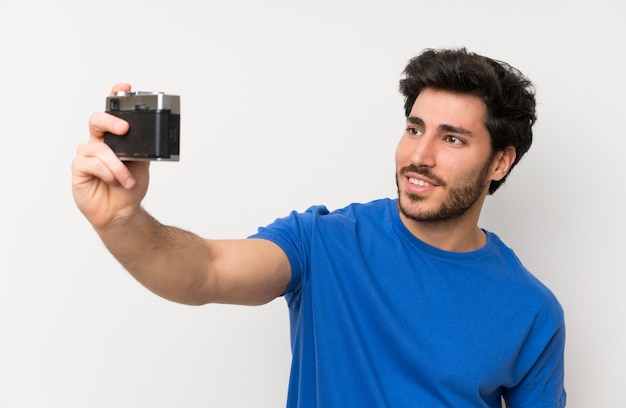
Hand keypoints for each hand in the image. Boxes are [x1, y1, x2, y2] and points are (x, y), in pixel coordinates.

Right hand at [72, 83, 149, 229]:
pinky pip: (92, 163)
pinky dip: (107, 173)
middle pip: (97, 121)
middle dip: (110, 121)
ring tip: (127, 180)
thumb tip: (148, 135)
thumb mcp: (143, 164)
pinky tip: (113, 181)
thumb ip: (142, 147)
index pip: (113, 113)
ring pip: (99, 148)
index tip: (125, 87)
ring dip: (117, 166)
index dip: (116, 96)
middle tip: (125, 129)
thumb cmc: (131, 187)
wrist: (123, 212)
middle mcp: (98, 143)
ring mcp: (87, 155)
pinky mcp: (79, 169)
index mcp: (114, 138)